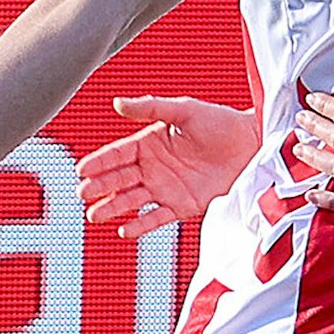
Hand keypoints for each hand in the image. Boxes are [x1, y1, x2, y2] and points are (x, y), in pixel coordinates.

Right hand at [76, 94, 257, 237]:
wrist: (252, 144)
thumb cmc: (220, 122)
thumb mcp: (184, 110)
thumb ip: (151, 107)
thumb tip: (117, 102)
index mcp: (149, 143)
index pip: (117, 154)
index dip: (98, 162)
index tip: (80, 170)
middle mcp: (152, 167)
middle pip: (119, 179)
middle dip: (99, 186)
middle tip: (82, 193)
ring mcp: (165, 188)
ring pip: (132, 200)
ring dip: (112, 207)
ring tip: (94, 215)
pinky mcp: (182, 205)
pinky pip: (157, 217)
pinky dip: (141, 225)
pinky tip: (125, 230)